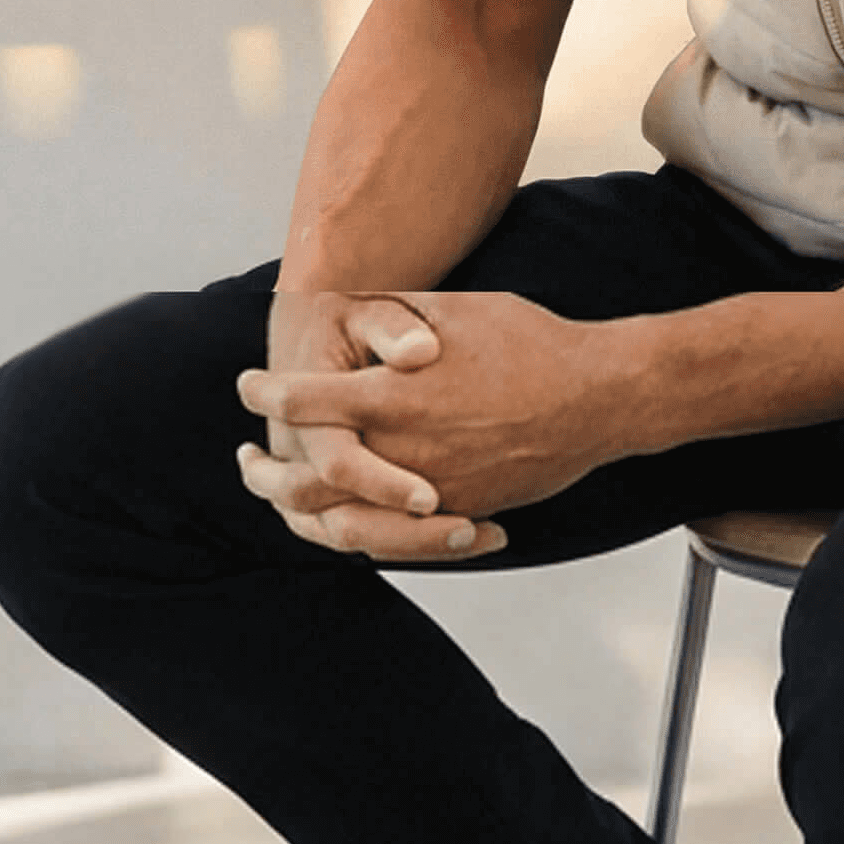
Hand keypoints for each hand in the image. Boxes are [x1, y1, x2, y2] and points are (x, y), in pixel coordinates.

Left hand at [239, 291, 634, 544]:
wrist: (597, 398)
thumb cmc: (528, 343)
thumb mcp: (455, 310)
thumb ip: (396, 318)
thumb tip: (354, 304)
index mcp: (395, 396)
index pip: (306, 401)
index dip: (268, 393)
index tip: (247, 388)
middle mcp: (405, 451)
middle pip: (310, 479)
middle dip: (268, 473)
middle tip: (246, 461)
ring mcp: (432, 491)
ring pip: (346, 522)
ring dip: (304, 512)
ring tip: (283, 498)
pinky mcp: (459, 514)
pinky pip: (396, 539)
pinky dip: (360, 532)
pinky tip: (342, 518)